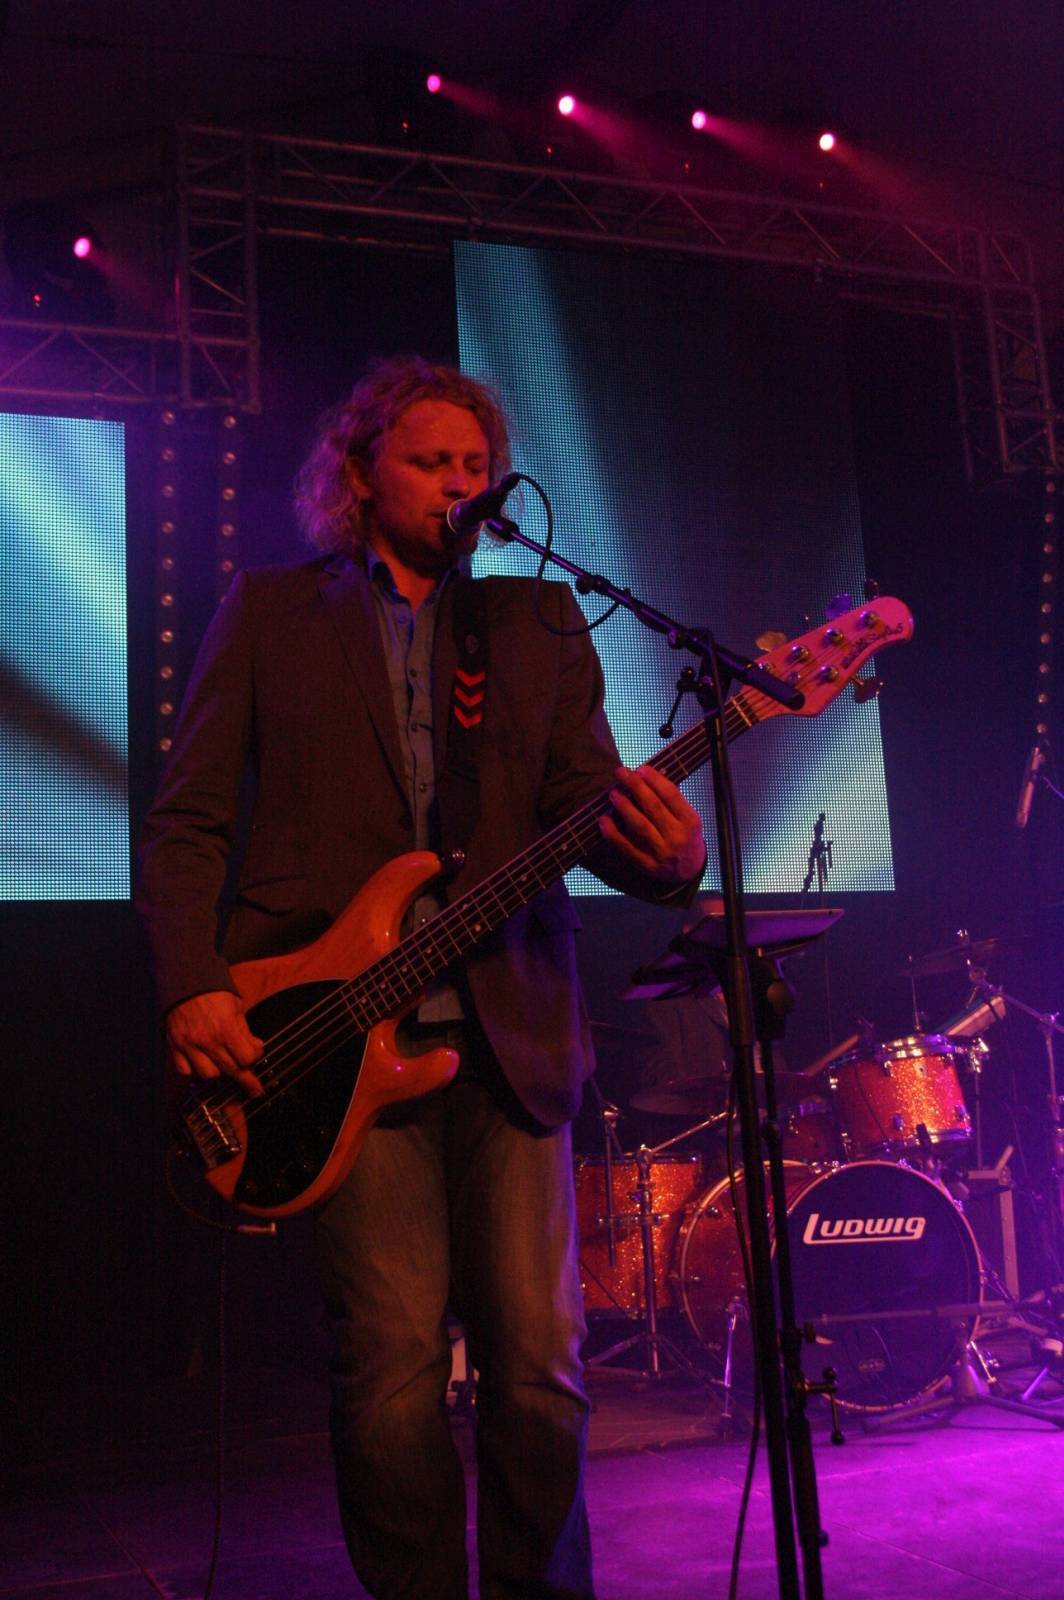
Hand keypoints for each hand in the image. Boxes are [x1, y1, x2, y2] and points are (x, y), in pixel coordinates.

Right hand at [165, 989, 265, 1096]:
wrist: (184, 980)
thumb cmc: (214, 992)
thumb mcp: (236, 1007)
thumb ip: (245, 1030)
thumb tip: (255, 1048)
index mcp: (226, 1028)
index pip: (246, 1058)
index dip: (254, 1058)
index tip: (255, 1055)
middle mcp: (207, 1040)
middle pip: (230, 1069)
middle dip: (245, 1077)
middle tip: (252, 1085)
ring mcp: (189, 1045)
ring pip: (208, 1075)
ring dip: (218, 1071)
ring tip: (222, 1064)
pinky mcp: (174, 1046)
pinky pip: (185, 1070)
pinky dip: (193, 1070)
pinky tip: (200, 1063)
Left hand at [598, 764, 706, 884]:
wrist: (688, 870)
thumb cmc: (685, 836)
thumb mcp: (687, 817)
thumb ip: (671, 800)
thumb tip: (644, 777)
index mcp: (689, 821)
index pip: (671, 795)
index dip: (654, 779)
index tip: (640, 769)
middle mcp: (677, 836)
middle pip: (653, 807)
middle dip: (635, 787)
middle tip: (621, 773)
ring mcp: (661, 852)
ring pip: (640, 826)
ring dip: (624, 807)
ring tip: (613, 793)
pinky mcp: (647, 864)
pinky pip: (627, 848)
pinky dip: (613, 834)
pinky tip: (604, 820)